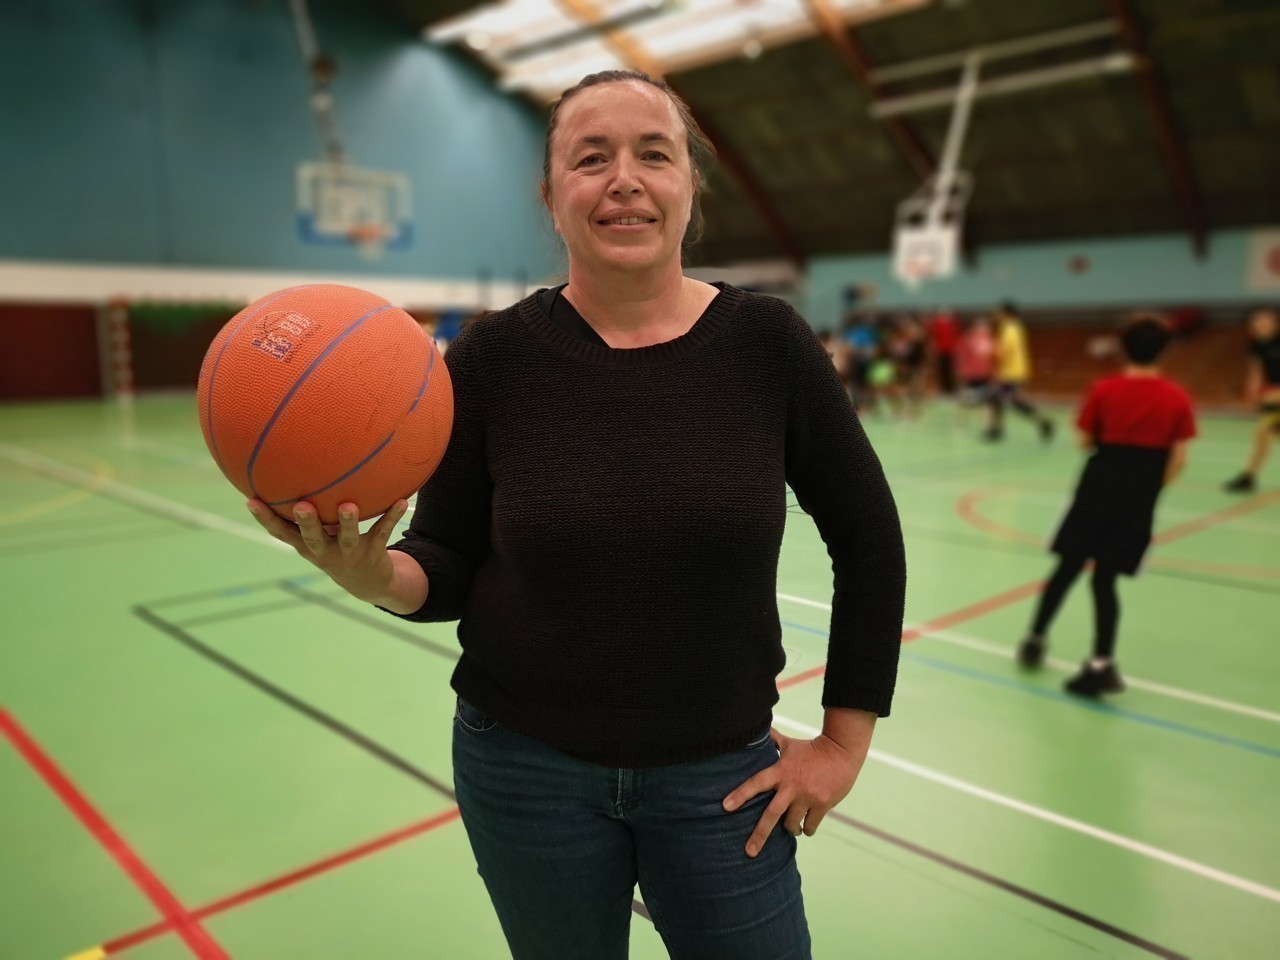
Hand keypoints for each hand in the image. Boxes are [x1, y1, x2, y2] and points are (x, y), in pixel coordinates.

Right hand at [246, 498, 407, 603]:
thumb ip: (306, 510)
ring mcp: (349, 553)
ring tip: (349, 505)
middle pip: (312, 538)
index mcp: (307, 545)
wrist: (367, 583)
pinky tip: (402, 500)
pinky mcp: (373, 552)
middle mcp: (325, 552)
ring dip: (348, 521)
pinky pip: (382, 531)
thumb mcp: (318, 533)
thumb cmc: (335, 547)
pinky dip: (392, 516)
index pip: (281, 532)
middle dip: (306, 522)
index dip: (265, 519)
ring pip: (347, 538)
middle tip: (302, 506)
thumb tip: (290, 468)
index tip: (251, 500)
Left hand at [722, 727, 868, 857]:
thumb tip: (760, 728)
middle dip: (759, 835)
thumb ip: (773, 740)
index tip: (725, 807)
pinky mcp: (823, 805)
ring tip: (791, 829)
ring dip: (789, 829)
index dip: (740, 794)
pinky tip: (805, 829)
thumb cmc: (813, 748)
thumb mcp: (790, 744)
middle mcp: (792, 786)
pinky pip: (810, 826)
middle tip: (749, 852)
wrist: (842, 751)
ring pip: (792, 824)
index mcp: (780, 771)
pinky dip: (807, 830)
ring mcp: (808, 797)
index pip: (756, 783)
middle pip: (771, 814)